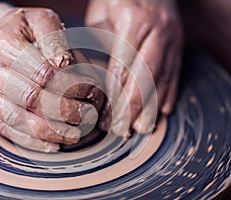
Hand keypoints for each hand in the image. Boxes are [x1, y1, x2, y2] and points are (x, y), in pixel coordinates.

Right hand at [0, 6, 103, 151]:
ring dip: (51, 131)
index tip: (89, 92)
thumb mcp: (40, 20)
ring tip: (74, 134)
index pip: (44, 72)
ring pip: (19, 119)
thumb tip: (68, 68)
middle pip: (32, 98)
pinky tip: (53, 144)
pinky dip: (32, 141)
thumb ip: (56, 41)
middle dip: (65, 111)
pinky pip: (6, 130)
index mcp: (3, 42)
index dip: (71, 86)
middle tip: (85, 115)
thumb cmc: (20, 30)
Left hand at [86, 0, 182, 135]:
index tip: (107, 114)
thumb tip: (93, 75)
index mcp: (133, 21)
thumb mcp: (101, 14)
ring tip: (141, 127)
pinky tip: (161, 111)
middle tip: (123, 128)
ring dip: (151, 106)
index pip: (123, 64)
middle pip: (146, 75)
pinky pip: (175, 72)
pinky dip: (169, 93)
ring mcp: (172, 38)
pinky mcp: (179, 44)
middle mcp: (157, 31)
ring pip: (162, 77)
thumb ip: (100, 43)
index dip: (115, 92)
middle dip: (134, 105)